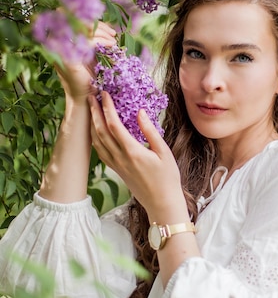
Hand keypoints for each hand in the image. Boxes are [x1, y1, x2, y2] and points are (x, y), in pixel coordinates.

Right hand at [56, 22, 116, 102]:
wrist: (85, 98)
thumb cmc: (88, 77)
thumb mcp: (91, 54)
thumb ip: (93, 40)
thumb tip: (105, 26)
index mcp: (60, 41)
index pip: (74, 21)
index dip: (93, 22)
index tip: (109, 29)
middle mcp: (56, 44)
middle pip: (77, 23)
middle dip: (99, 26)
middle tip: (112, 33)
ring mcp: (60, 51)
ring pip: (83, 30)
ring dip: (102, 33)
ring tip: (113, 41)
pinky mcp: (68, 59)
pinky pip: (87, 42)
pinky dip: (102, 41)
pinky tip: (111, 45)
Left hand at [88, 92, 187, 220]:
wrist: (162, 203)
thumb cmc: (167, 178)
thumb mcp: (164, 152)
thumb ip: (150, 131)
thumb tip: (139, 112)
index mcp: (132, 151)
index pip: (114, 124)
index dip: (107, 108)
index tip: (104, 94)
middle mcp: (120, 158)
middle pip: (101, 131)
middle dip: (94, 112)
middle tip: (91, 96)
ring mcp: (116, 165)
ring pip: (97, 142)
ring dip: (92, 124)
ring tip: (90, 110)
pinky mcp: (117, 170)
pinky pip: (101, 152)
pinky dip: (95, 139)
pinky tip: (95, 132)